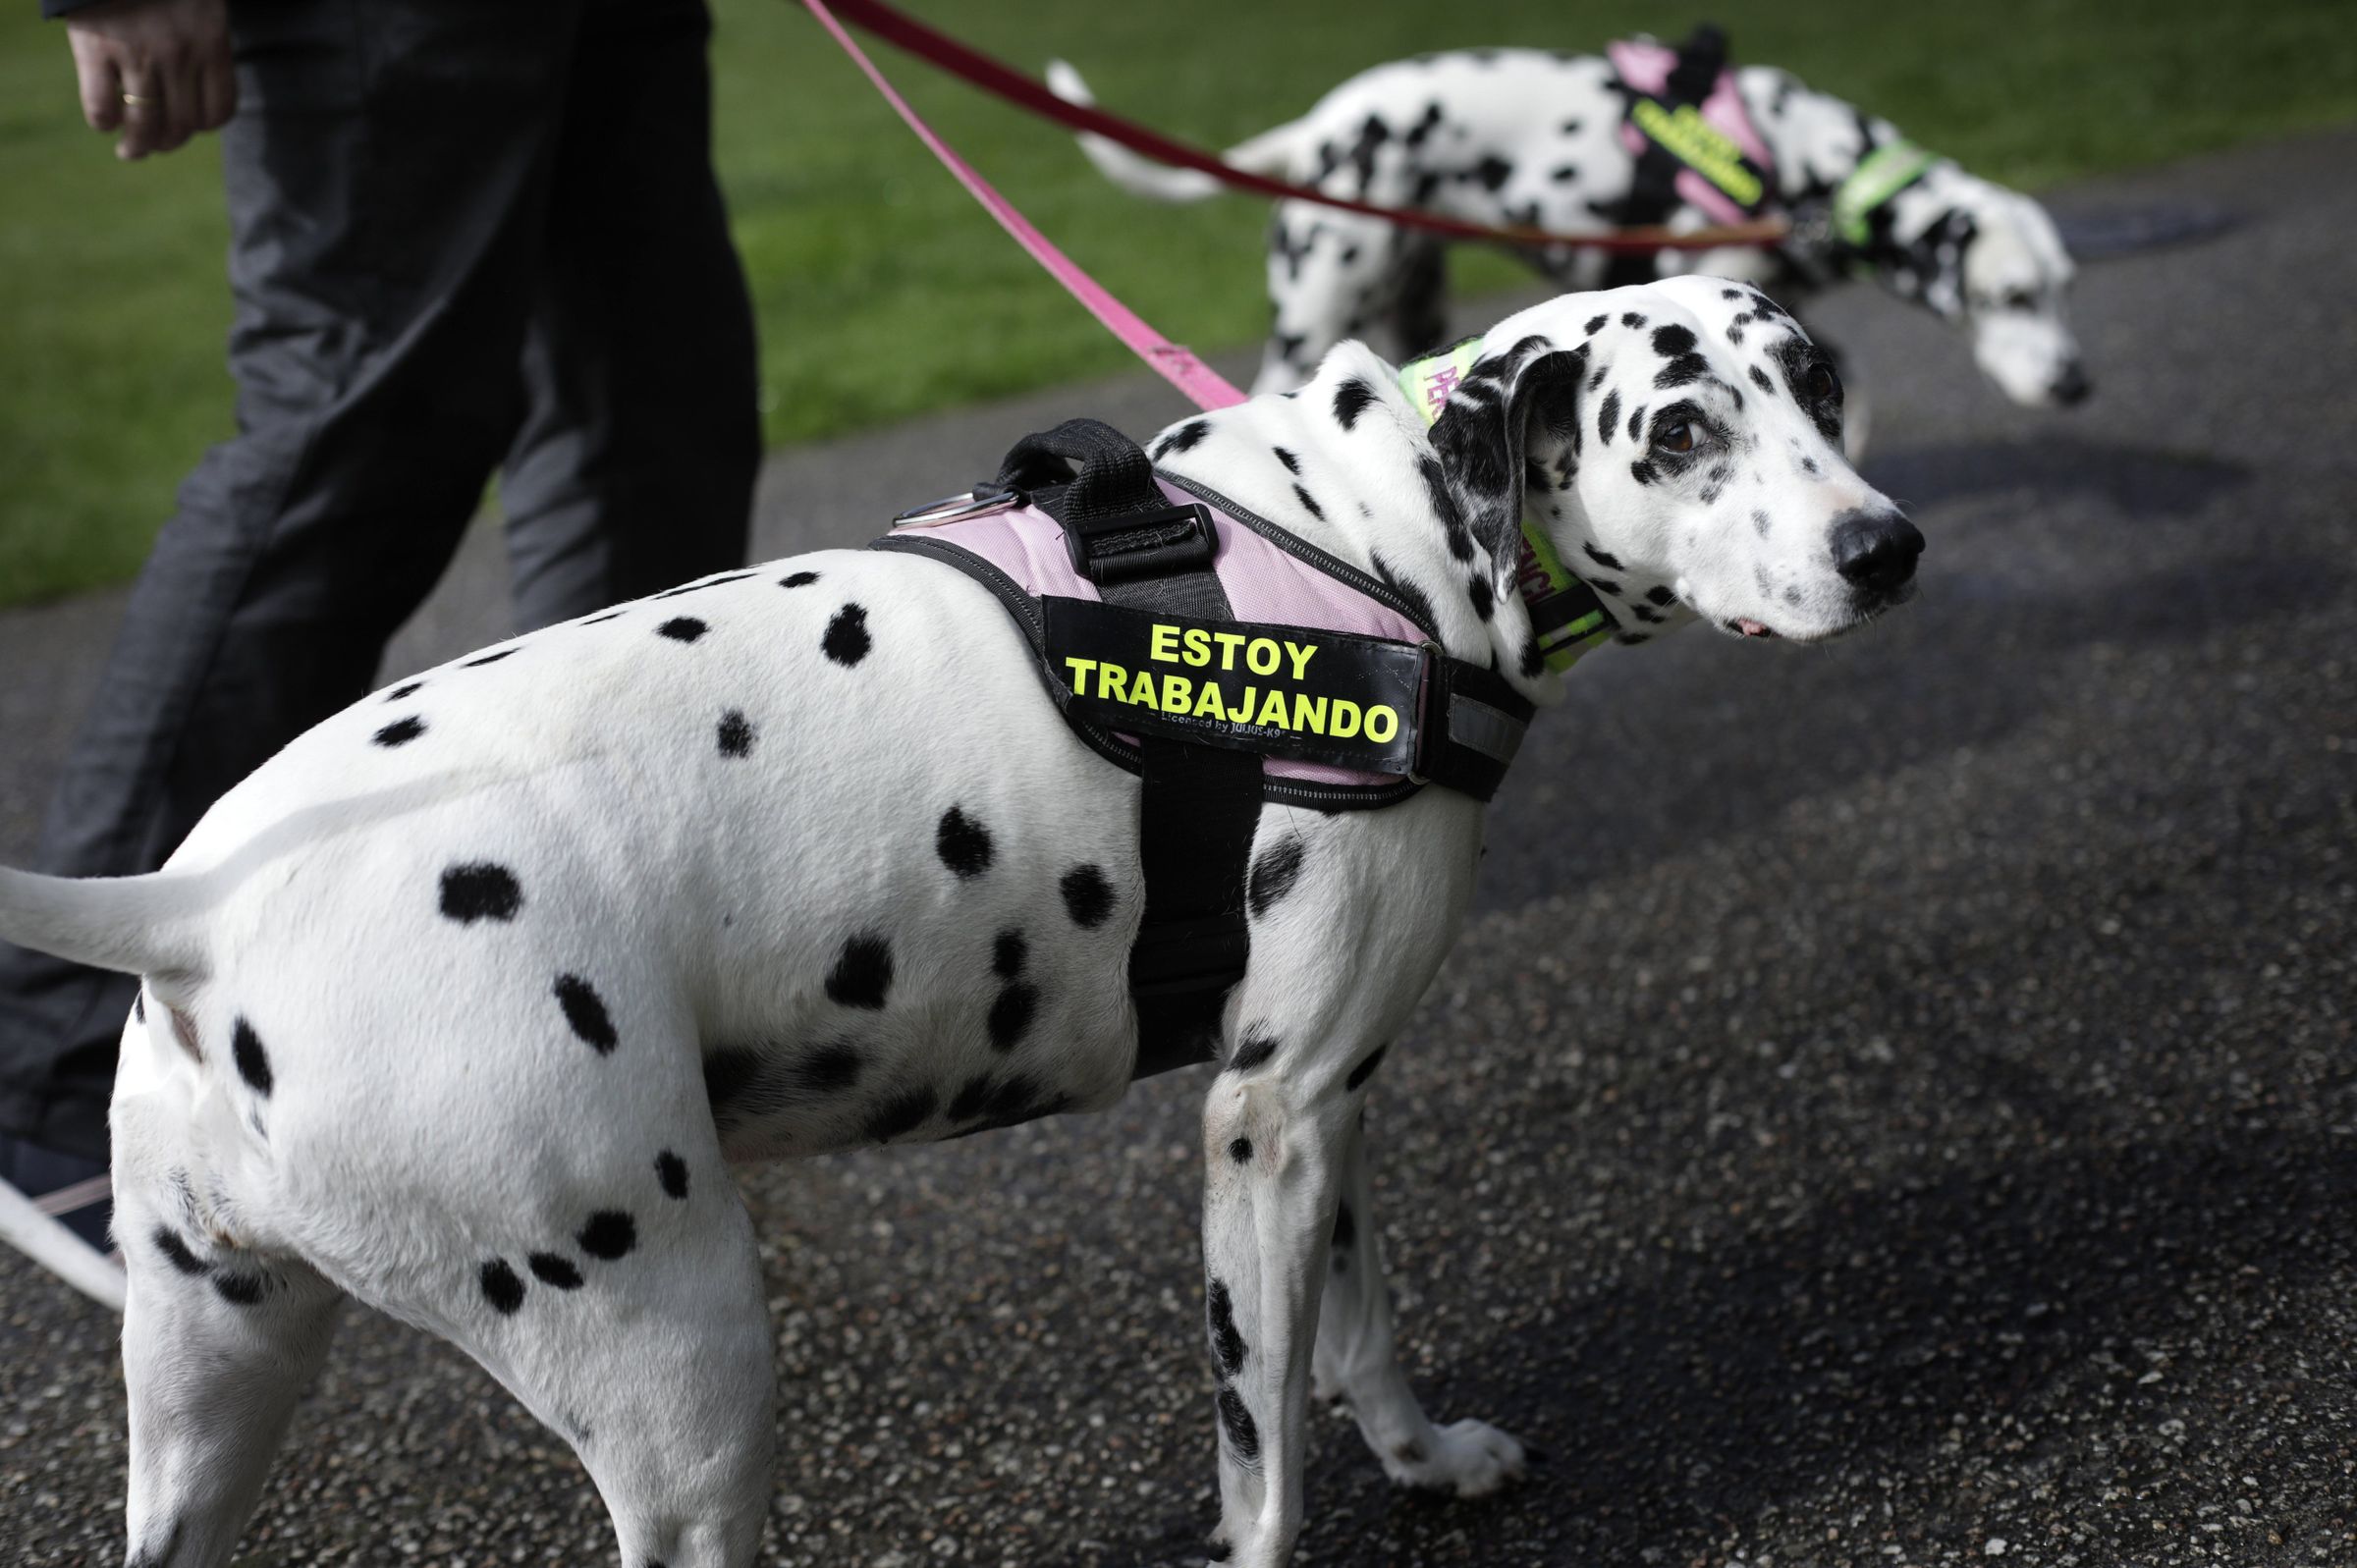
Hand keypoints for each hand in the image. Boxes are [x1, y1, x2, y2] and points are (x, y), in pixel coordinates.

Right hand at [65, 0, 234, 161]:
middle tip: (154, 146)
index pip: (218, 111)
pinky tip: (104, 122)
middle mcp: (179, 55)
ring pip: (144, 124)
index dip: (201, 125)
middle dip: (168, 143)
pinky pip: (100, 105)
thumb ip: (200, 41)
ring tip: (131, 151)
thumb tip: (193, 91)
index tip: (187, 125)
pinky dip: (103, 121)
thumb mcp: (199, 5)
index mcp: (211, 43)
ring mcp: (136, 53)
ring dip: (138, 147)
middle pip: (182, 125)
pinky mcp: (94, 47)